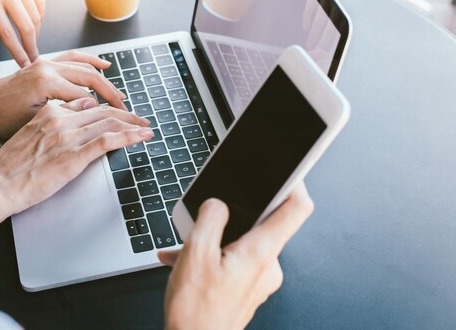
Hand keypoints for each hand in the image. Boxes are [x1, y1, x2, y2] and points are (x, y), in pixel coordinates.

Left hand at [0, 0, 44, 66]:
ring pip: (36, 17)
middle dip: (32, 47)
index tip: (23, 64)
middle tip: (34, 59)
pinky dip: (40, 17)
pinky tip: (36, 23)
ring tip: (32, 42)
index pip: (6, 34)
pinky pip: (41, 3)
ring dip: (36, 33)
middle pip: (26, 28)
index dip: (17, 53)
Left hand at [0, 51, 126, 138]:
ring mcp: (45, 63)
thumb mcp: (34, 123)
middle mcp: (47, 68)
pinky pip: (72, 58)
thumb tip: (90, 111)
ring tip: (118, 92)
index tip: (117, 119)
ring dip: (103, 78)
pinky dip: (89, 61)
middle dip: (110, 93)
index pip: (86, 95)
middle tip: (124, 107)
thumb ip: (63, 115)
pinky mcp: (42, 64)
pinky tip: (102, 65)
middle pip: (90, 78)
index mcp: (46, 83)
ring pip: (83, 66)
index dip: (104, 109)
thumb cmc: (0, 119)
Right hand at [0, 97, 152, 215]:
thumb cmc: (8, 167)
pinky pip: (109, 140)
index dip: (105, 108)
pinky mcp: (74, 155)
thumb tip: (66, 127)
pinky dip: (130, 136)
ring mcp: (68, 136)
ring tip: (146, 127)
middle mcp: (60, 119)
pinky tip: (142, 136)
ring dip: (133, 123)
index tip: (116, 113)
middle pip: (102, 111)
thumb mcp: (27, 136)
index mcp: (48, 112)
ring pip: (109, 122)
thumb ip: (48, 127)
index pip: (86, 104)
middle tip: (140, 119)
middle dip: (125, 114)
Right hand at [159, 183, 313, 329]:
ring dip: (215, 239)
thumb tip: (217, 204)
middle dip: (232, 215)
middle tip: (210, 215)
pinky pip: (234, 260)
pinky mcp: (247, 288)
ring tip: (188, 247)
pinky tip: (185, 262)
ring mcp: (258, 280)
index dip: (295, 184)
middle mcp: (267, 267)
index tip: (288, 170)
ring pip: (242, 243)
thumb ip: (209, 219)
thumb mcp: (195, 254)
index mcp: (261, 253)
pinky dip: (211, 257)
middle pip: (262, 224)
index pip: (296, 209)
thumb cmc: (196, 312)